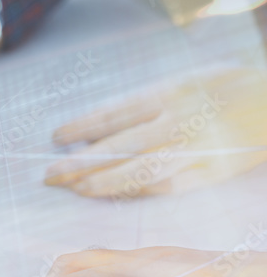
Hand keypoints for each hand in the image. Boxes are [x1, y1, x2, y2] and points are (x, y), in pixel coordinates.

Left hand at [46, 68, 266, 198]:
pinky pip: (166, 186)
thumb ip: (148, 102)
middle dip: (80, 163)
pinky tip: (114, 196)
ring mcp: (194, 150)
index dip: (82, 128)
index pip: (114, 115)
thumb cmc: (227, 88)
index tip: (55, 140)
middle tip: (50, 175)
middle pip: (118, 147)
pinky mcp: (210, 172)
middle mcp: (178, 122)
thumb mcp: (187, 80)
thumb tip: (100, 127)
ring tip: (77, 190)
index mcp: (170, 93)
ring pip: (138, 172)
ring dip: (104, 183)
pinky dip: (138, 191)